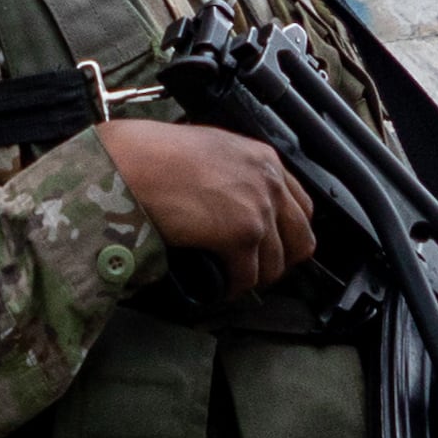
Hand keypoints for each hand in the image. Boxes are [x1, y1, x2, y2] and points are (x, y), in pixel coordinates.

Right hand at [105, 120, 316, 293]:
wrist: (135, 163)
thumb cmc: (156, 154)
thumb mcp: (210, 150)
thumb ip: (235, 172)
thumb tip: (232, 201)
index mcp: (264, 160)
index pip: (301, 206)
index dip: (288, 232)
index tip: (273, 245)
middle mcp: (270, 183)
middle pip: (300, 240)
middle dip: (281, 260)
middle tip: (257, 269)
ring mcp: (259, 210)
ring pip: (275, 265)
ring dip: (254, 277)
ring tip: (234, 279)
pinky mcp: (241, 235)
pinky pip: (247, 277)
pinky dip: (234, 287)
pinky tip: (220, 285)